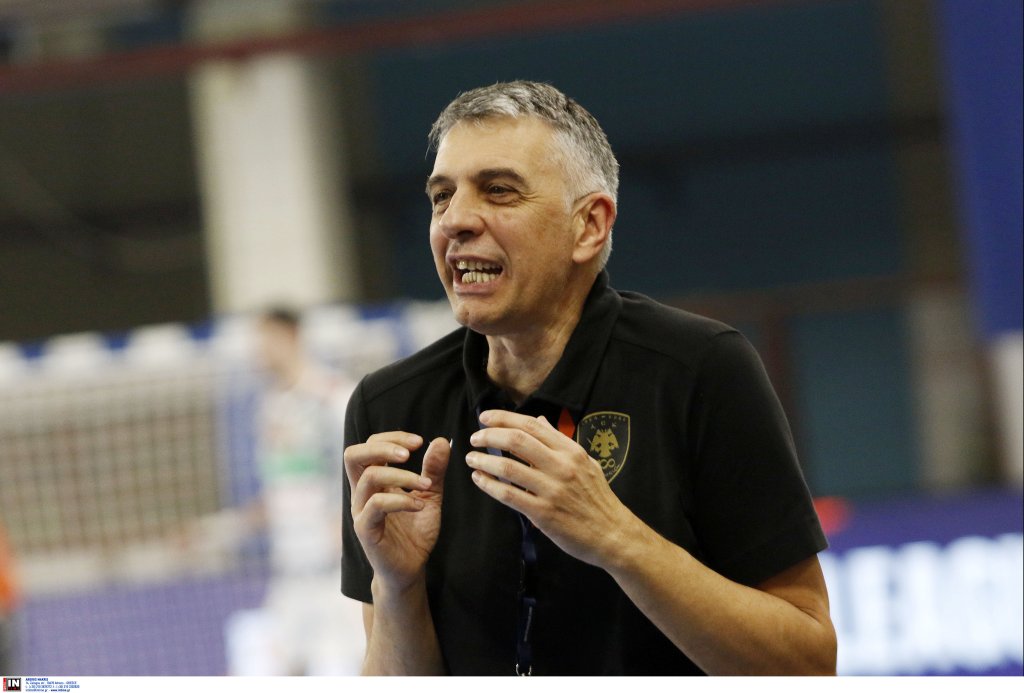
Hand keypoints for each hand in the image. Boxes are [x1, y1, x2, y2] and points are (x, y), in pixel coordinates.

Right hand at [345, 432, 449, 592]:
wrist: (410, 568)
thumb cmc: (415, 532)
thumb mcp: (430, 496)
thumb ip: (434, 470)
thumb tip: (442, 440)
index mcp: (374, 481)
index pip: (370, 445)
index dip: (392, 437)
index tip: (419, 442)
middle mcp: (362, 492)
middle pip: (354, 455)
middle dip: (383, 446)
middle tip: (410, 452)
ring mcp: (361, 511)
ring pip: (369, 477)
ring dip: (402, 475)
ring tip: (426, 485)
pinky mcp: (365, 530)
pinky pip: (376, 505)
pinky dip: (401, 500)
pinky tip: (419, 505)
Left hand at [466, 410, 633, 566]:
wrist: (613, 534)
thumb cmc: (597, 498)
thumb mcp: (585, 463)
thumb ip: (560, 441)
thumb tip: (539, 420)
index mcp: (571, 451)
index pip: (532, 426)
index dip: (504, 418)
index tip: (485, 418)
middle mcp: (562, 466)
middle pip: (517, 441)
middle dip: (489, 436)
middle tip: (474, 438)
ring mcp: (552, 490)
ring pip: (509, 467)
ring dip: (484, 461)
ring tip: (472, 458)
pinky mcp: (544, 513)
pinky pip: (509, 495)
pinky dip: (489, 485)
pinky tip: (478, 479)